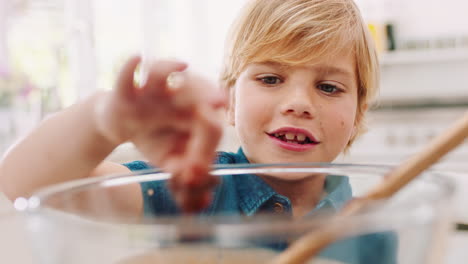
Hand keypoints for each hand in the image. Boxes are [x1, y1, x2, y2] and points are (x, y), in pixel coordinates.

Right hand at [95, 56, 225, 211]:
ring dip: (169, 69)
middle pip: (194, 87)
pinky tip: (137, 58)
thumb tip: (193, 180)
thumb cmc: (153, 138)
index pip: (209, 122)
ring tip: (182, 66)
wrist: (121, 124)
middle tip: (219, 101)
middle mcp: (177, 96)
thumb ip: (183, 168)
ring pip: (161, 73)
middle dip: (206, 93)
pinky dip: (129, 67)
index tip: (199, 163)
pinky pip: (127, 75)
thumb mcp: (170, 158)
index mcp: (194, 113)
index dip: (208, 138)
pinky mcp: (127, 90)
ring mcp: (152, 90)